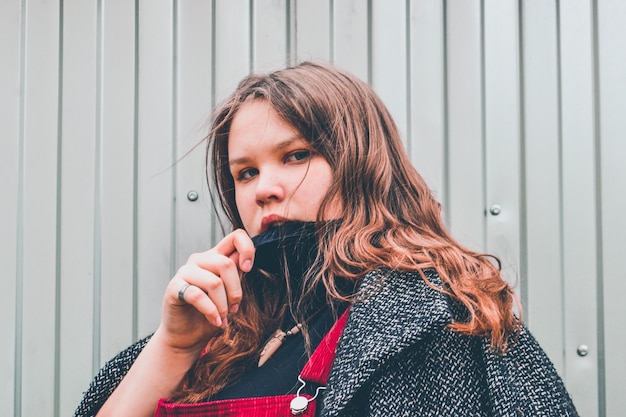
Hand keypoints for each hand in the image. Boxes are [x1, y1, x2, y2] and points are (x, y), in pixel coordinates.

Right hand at [156, 229, 254, 351]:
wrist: (187, 337)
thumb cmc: (211, 314)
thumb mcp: (229, 294)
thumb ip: (236, 276)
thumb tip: (245, 262)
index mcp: (216, 257)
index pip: (235, 237)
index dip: (247, 249)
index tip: (248, 269)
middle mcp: (200, 260)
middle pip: (226, 264)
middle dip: (235, 292)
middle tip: (234, 309)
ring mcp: (185, 272)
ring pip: (214, 282)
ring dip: (223, 306)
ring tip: (223, 318)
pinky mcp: (175, 288)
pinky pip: (198, 295)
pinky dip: (211, 311)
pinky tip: (215, 321)